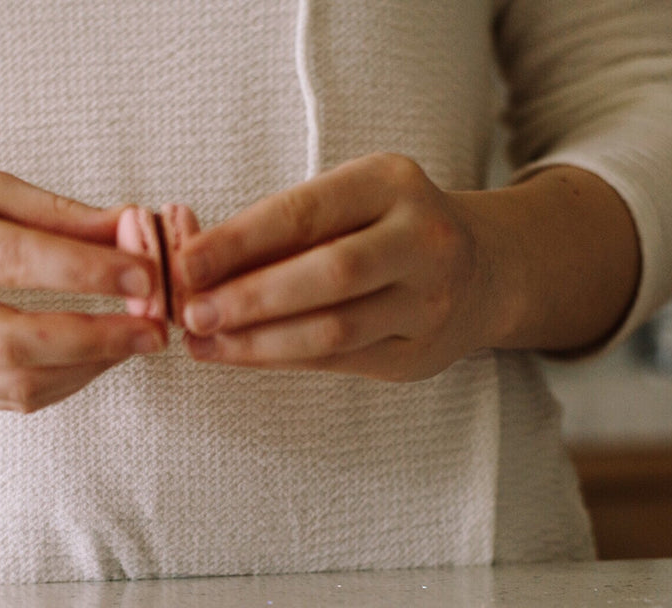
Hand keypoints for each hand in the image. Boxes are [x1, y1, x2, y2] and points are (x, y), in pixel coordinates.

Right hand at [0, 160, 167, 412]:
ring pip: (9, 382)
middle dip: (94, 339)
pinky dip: (61, 382)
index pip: (8, 260)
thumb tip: (137, 231)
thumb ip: (56, 213)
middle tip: (153, 328)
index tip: (146, 275)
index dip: (84, 271)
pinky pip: (2, 397)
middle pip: (7, 340)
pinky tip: (95, 357)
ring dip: (86, 367)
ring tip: (134, 341)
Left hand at [171, 155, 641, 376]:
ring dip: (258, 341)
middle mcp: (423, 240)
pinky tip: (240, 355)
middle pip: (327, 274)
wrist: (485, 270)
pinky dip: (282, 359)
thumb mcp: (351, 200)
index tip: (187, 261)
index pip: (307, 212)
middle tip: (192, 312)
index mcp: (393, 183)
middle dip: (250, 297)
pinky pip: (340, 361)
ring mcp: (429, 302)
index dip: (241, 240)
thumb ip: (283, 226)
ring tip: (203, 342)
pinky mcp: (420, 354)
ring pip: (333, 329)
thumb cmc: (388, 228)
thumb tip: (193, 262)